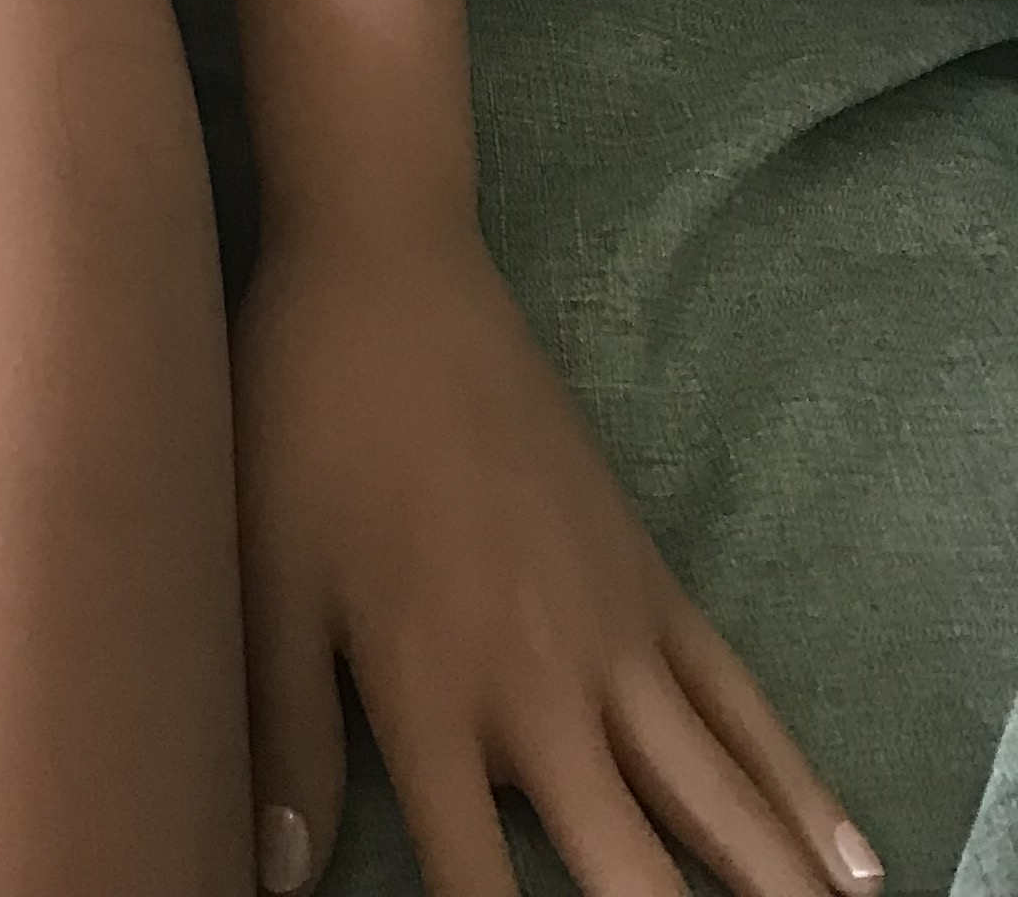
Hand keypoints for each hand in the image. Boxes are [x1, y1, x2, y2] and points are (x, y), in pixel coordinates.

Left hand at [230, 222, 881, 896]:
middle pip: (628, 871)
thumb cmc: (303, 424)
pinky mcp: (652, 583)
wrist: (388, 276)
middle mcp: (538, 686)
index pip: (477, 889)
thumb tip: (270, 875)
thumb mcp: (264, 578)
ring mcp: (613, 635)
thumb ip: (281, 735)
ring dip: (768, 884)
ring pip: (716, 800)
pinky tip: (846, 859)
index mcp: (430, 695)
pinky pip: (741, 706)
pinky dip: (798, 787)